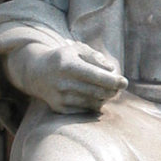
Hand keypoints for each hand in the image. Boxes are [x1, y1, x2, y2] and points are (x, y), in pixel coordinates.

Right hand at [7, 42, 126, 113]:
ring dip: (104, 98)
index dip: (112, 80)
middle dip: (112, 91)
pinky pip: (84, 111)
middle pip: (96, 91)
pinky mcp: (59, 108)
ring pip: (92, 103)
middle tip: (118, 88)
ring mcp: (59, 97)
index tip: (124, 82)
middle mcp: (61, 83)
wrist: (36, 73)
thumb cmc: (64, 58)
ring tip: (107, 92)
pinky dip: (94, 105)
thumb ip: (96, 57)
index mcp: (67, 65)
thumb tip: (111, 70)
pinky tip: (95, 98)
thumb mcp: (77, 50)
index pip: (95, 76)